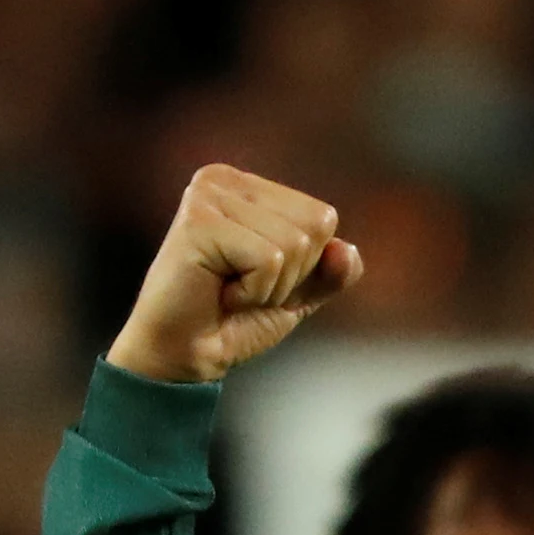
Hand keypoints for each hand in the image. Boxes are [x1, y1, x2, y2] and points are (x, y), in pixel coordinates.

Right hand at [107, 165, 363, 383]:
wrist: (187, 356)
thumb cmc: (236, 320)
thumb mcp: (299, 293)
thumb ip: (332, 272)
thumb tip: (346, 251)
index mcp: (249, 186)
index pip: (323, 217)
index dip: (305, 265)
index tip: (258, 278)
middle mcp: (224, 179)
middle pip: (315, 226)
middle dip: (290, 275)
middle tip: (241, 287)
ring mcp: (208, 196)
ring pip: (294, 244)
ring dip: (269, 286)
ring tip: (228, 289)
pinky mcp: (198, 221)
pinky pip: (269, 260)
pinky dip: (253, 291)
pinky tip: (218, 293)